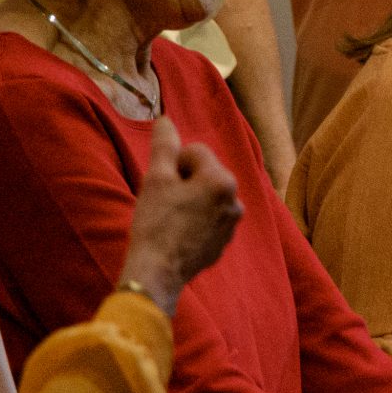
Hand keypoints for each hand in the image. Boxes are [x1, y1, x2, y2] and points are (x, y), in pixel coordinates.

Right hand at [117, 115, 243, 314]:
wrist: (157, 273)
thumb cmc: (156, 223)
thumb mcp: (156, 179)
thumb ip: (164, 145)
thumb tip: (165, 120)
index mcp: (222, 180)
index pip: (195, 152)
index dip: (173, 164)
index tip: (162, 185)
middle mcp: (235, 200)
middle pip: (204, 174)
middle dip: (184, 181)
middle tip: (164, 201)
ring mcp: (232, 224)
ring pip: (206, 197)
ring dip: (189, 200)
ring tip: (169, 218)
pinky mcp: (224, 243)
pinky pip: (209, 219)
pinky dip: (194, 220)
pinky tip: (176, 234)